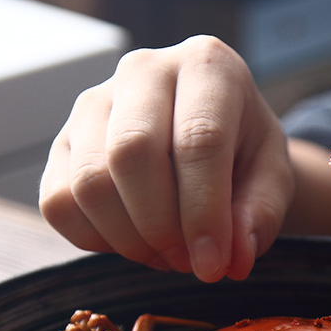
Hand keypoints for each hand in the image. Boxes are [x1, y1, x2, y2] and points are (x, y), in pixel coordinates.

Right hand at [39, 36, 293, 281]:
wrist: (207, 139)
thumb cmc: (242, 155)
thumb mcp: (272, 180)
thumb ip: (259, 216)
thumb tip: (233, 258)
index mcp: (207, 66)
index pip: (198, 140)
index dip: (204, 213)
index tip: (213, 265)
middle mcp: (142, 70)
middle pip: (132, 154)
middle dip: (161, 227)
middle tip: (188, 262)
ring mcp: (93, 104)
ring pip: (89, 183)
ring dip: (129, 240)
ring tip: (166, 253)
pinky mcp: (62, 143)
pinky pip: (58, 202)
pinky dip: (94, 240)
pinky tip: (131, 241)